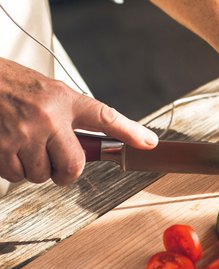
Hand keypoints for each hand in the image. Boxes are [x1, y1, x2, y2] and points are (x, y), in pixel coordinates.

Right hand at [0, 58, 157, 185]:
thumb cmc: (11, 86)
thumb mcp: (49, 92)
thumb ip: (75, 116)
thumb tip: (106, 141)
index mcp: (64, 100)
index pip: (105, 117)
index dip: (130, 132)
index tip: (148, 143)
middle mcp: (47, 117)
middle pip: (73, 166)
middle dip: (64, 172)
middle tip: (56, 161)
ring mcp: (23, 133)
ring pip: (42, 175)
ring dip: (34, 169)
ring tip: (24, 146)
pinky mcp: (0, 147)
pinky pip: (16, 176)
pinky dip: (13, 169)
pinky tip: (8, 149)